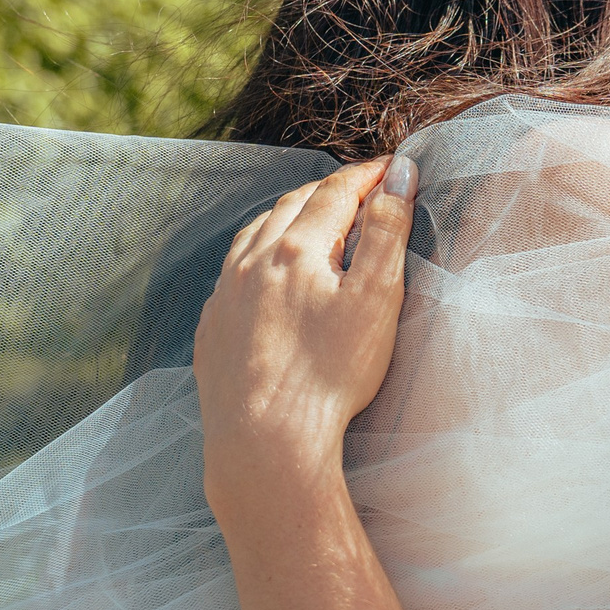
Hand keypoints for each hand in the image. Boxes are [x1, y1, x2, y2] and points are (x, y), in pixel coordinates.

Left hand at [194, 155, 417, 527]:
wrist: (265, 441)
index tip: (392, 168)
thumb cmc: (330, 375)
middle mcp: (253, 261)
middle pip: (292, 205)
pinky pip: (233, 273)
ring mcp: (226, 294)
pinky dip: (257, 256)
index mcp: (296, 248)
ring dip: (287, 217)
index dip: (368, 176)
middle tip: (360, 189)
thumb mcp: (375, 299)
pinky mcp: (211, 328)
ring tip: (311, 219)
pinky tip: (266, 273)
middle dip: (329, 190)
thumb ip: (387, 232)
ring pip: (255, 234)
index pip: (337, 192)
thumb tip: (398, 176)